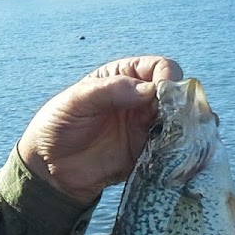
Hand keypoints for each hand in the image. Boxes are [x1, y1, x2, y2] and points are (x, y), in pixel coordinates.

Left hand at [17, 56, 180, 202]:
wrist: (49, 168)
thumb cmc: (57, 125)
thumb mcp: (76, 101)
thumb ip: (109, 90)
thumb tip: (148, 90)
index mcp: (122, 77)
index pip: (158, 67)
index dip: (167, 76)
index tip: (163, 93)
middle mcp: (140, 99)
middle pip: (176, 93)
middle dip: (181, 103)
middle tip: (175, 118)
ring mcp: (146, 126)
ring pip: (180, 120)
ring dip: (185, 126)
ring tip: (181, 137)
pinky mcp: (147, 152)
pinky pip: (173, 148)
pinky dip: (181, 149)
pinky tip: (179, 154)